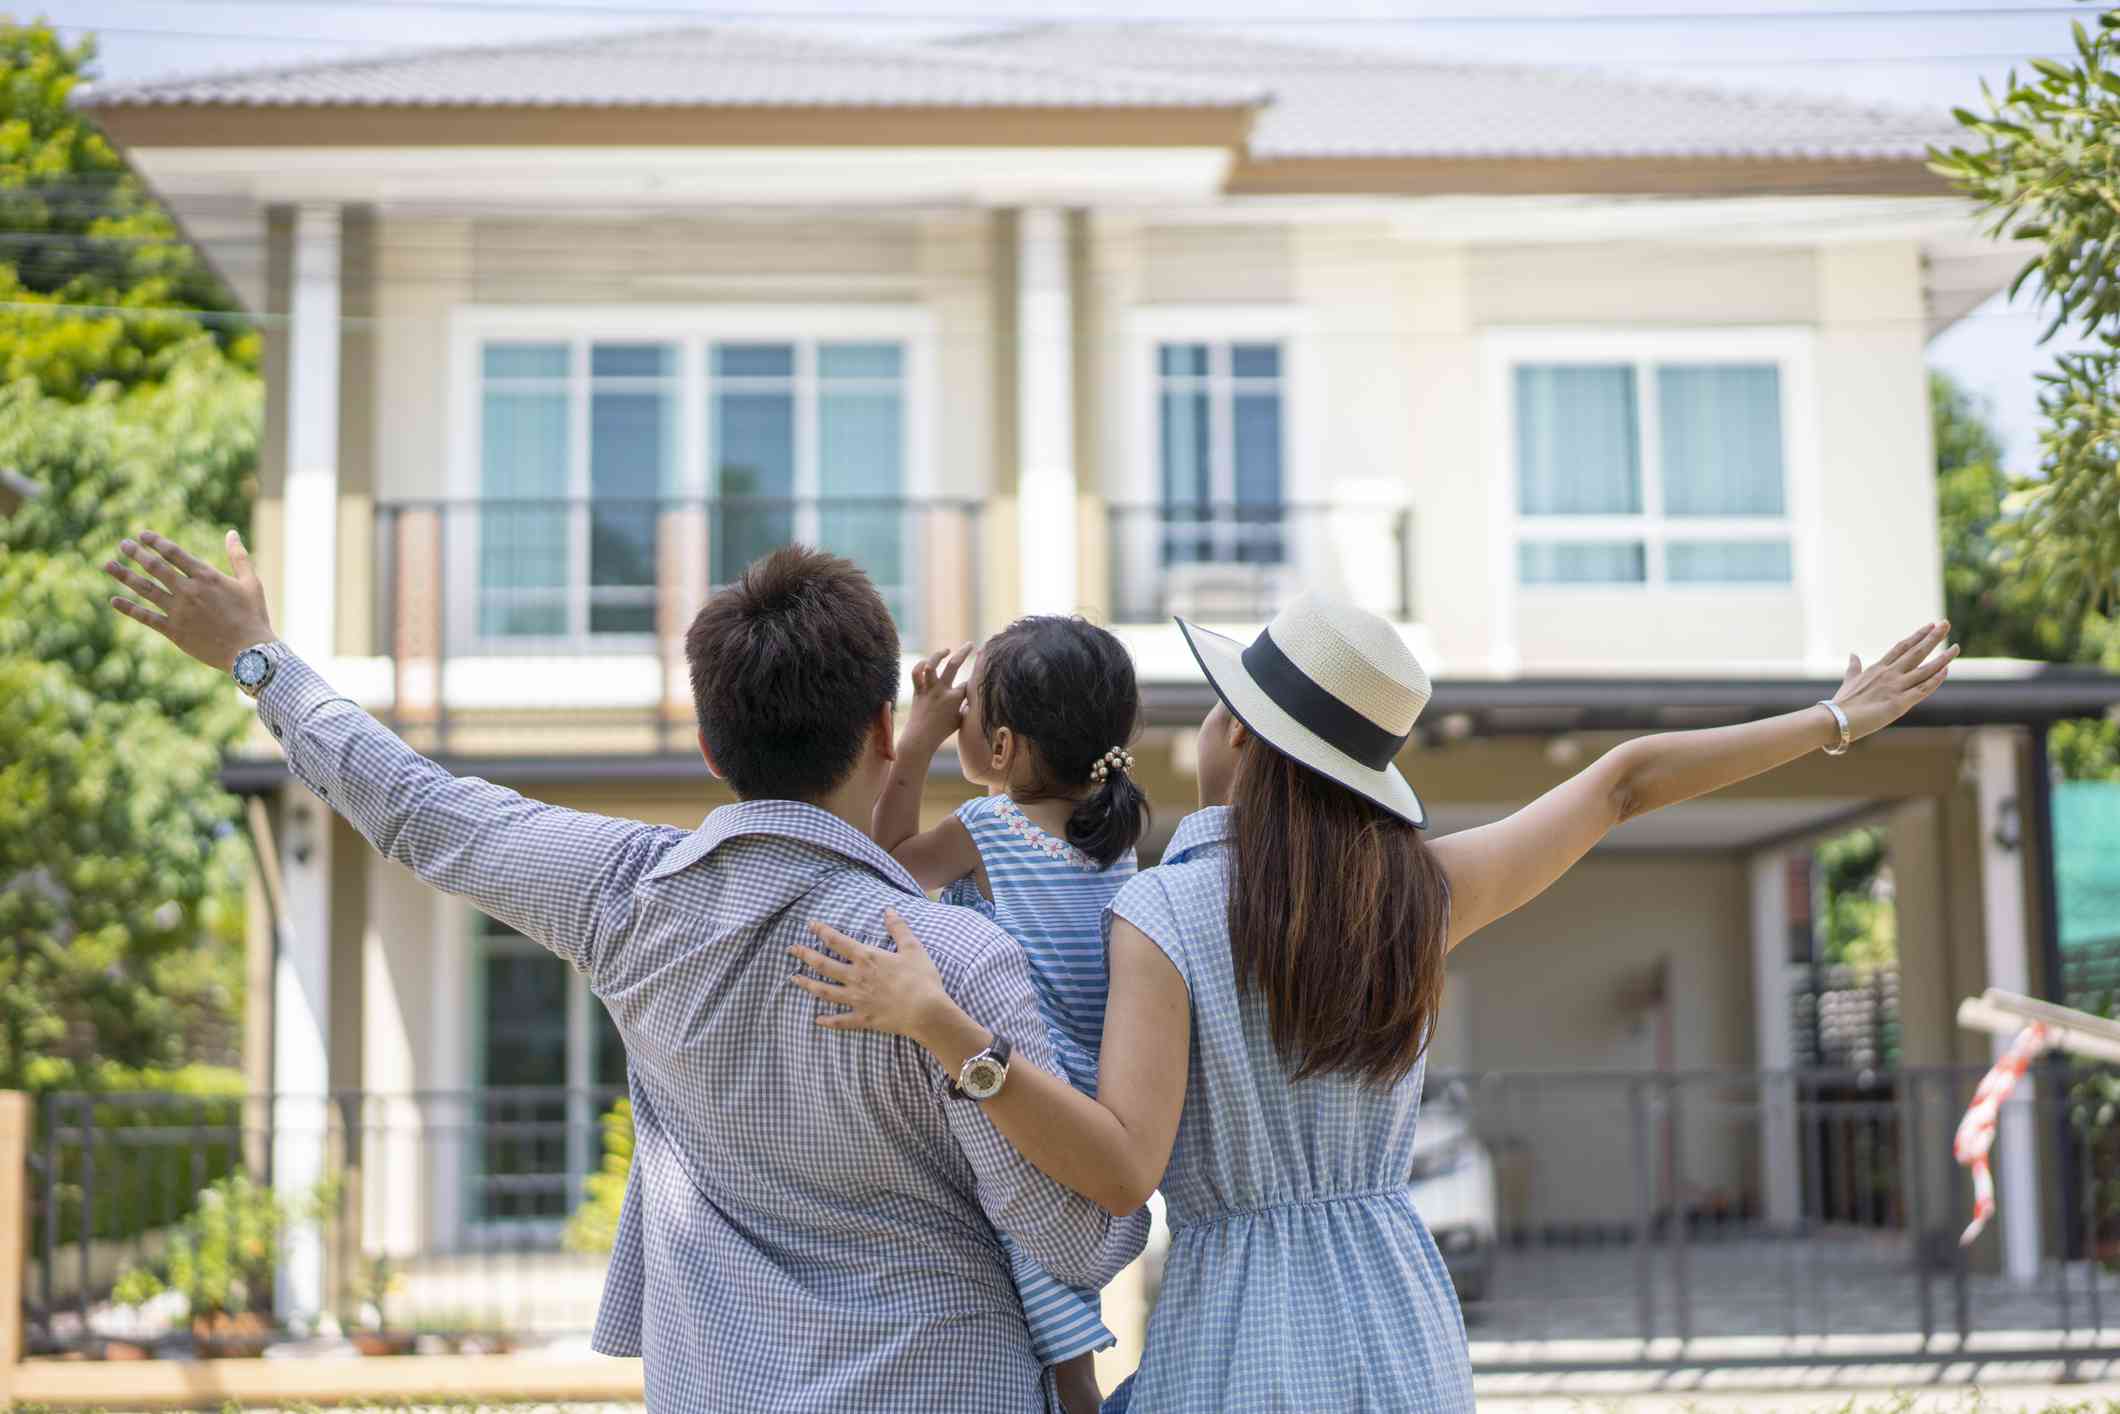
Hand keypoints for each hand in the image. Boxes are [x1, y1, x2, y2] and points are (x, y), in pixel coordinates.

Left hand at [103, 529, 275, 671]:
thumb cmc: (253, 616)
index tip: (142, 534)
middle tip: (123, 544)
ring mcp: (179, 611)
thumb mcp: (251, 582)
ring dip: (125, 576)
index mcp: (207, 577)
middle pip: (156, 567)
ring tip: (108, 565)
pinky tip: (114, 600)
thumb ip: (238, 556)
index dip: (156, 542)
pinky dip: (129, 608)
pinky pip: (146, 617)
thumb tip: (231, 532)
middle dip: (137, 554)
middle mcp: (189, 590)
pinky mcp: (174, 630)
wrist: (249, 652)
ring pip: (146, 589)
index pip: (174, 553)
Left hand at [789, 909, 961, 1045]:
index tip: (809, 925)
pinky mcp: (862, 1018)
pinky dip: (828, 1020)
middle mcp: (855, 977)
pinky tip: (817, 1020)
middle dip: (805, 955)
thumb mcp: (912, 947)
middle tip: (791, 949)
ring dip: (808, 984)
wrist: (926, 1011)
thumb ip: (898, 928)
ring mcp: (856, 999)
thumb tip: (888, 910)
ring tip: (794, 979)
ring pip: (825, 991)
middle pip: (823, 964)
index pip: (837, 941)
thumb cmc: (921, 978)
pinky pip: (840, 1020)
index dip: (822, 931)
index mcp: (866, 958)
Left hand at [903, 642, 973, 749]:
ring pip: (931, 666)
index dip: (976, 676)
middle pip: (953, 666)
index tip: (982, 671)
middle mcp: (941, 691)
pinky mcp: (918, 691)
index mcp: (954, 699)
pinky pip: (915, 674)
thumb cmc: (942, 731)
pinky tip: (928, 663)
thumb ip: (968, 707)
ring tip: (947, 651)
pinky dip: (920, 666)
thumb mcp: (961, 720)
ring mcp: (928, 690)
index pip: (969, 682)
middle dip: (964, 652)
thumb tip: (976, 698)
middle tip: (971, 644)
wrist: (920, 737)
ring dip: (938, 655)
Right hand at [1832, 620, 1958, 740]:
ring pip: (1924, 669)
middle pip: (1915, 652)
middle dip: (1932, 637)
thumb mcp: (1849, 681)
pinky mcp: (1899, 703)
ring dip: (1941, 658)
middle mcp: (1889, 674)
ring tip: (1955, 647)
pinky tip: (1946, 671)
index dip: (1917, 636)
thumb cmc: (1841, 703)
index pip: (1901, 647)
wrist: (1835, 719)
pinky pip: (1922, 689)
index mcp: (1878, 668)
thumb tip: (1853, 654)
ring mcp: (1895, 687)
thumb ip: (1854, 667)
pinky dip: (1935, 680)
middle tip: (1946, 623)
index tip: (1929, 625)